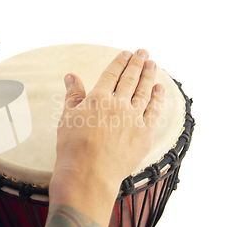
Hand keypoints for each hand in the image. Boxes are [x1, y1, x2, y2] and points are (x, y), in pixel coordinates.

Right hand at [33, 49, 164, 226]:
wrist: (88, 174)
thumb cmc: (72, 148)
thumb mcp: (67, 117)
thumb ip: (73, 95)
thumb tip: (71, 76)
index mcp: (97, 98)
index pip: (111, 74)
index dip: (119, 62)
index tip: (126, 54)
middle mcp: (117, 104)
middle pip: (130, 79)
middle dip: (138, 63)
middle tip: (144, 52)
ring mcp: (133, 118)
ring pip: (144, 91)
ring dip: (149, 75)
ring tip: (153, 64)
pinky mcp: (144, 133)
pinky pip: (154, 110)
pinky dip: (158, 98)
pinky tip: (160, 89)